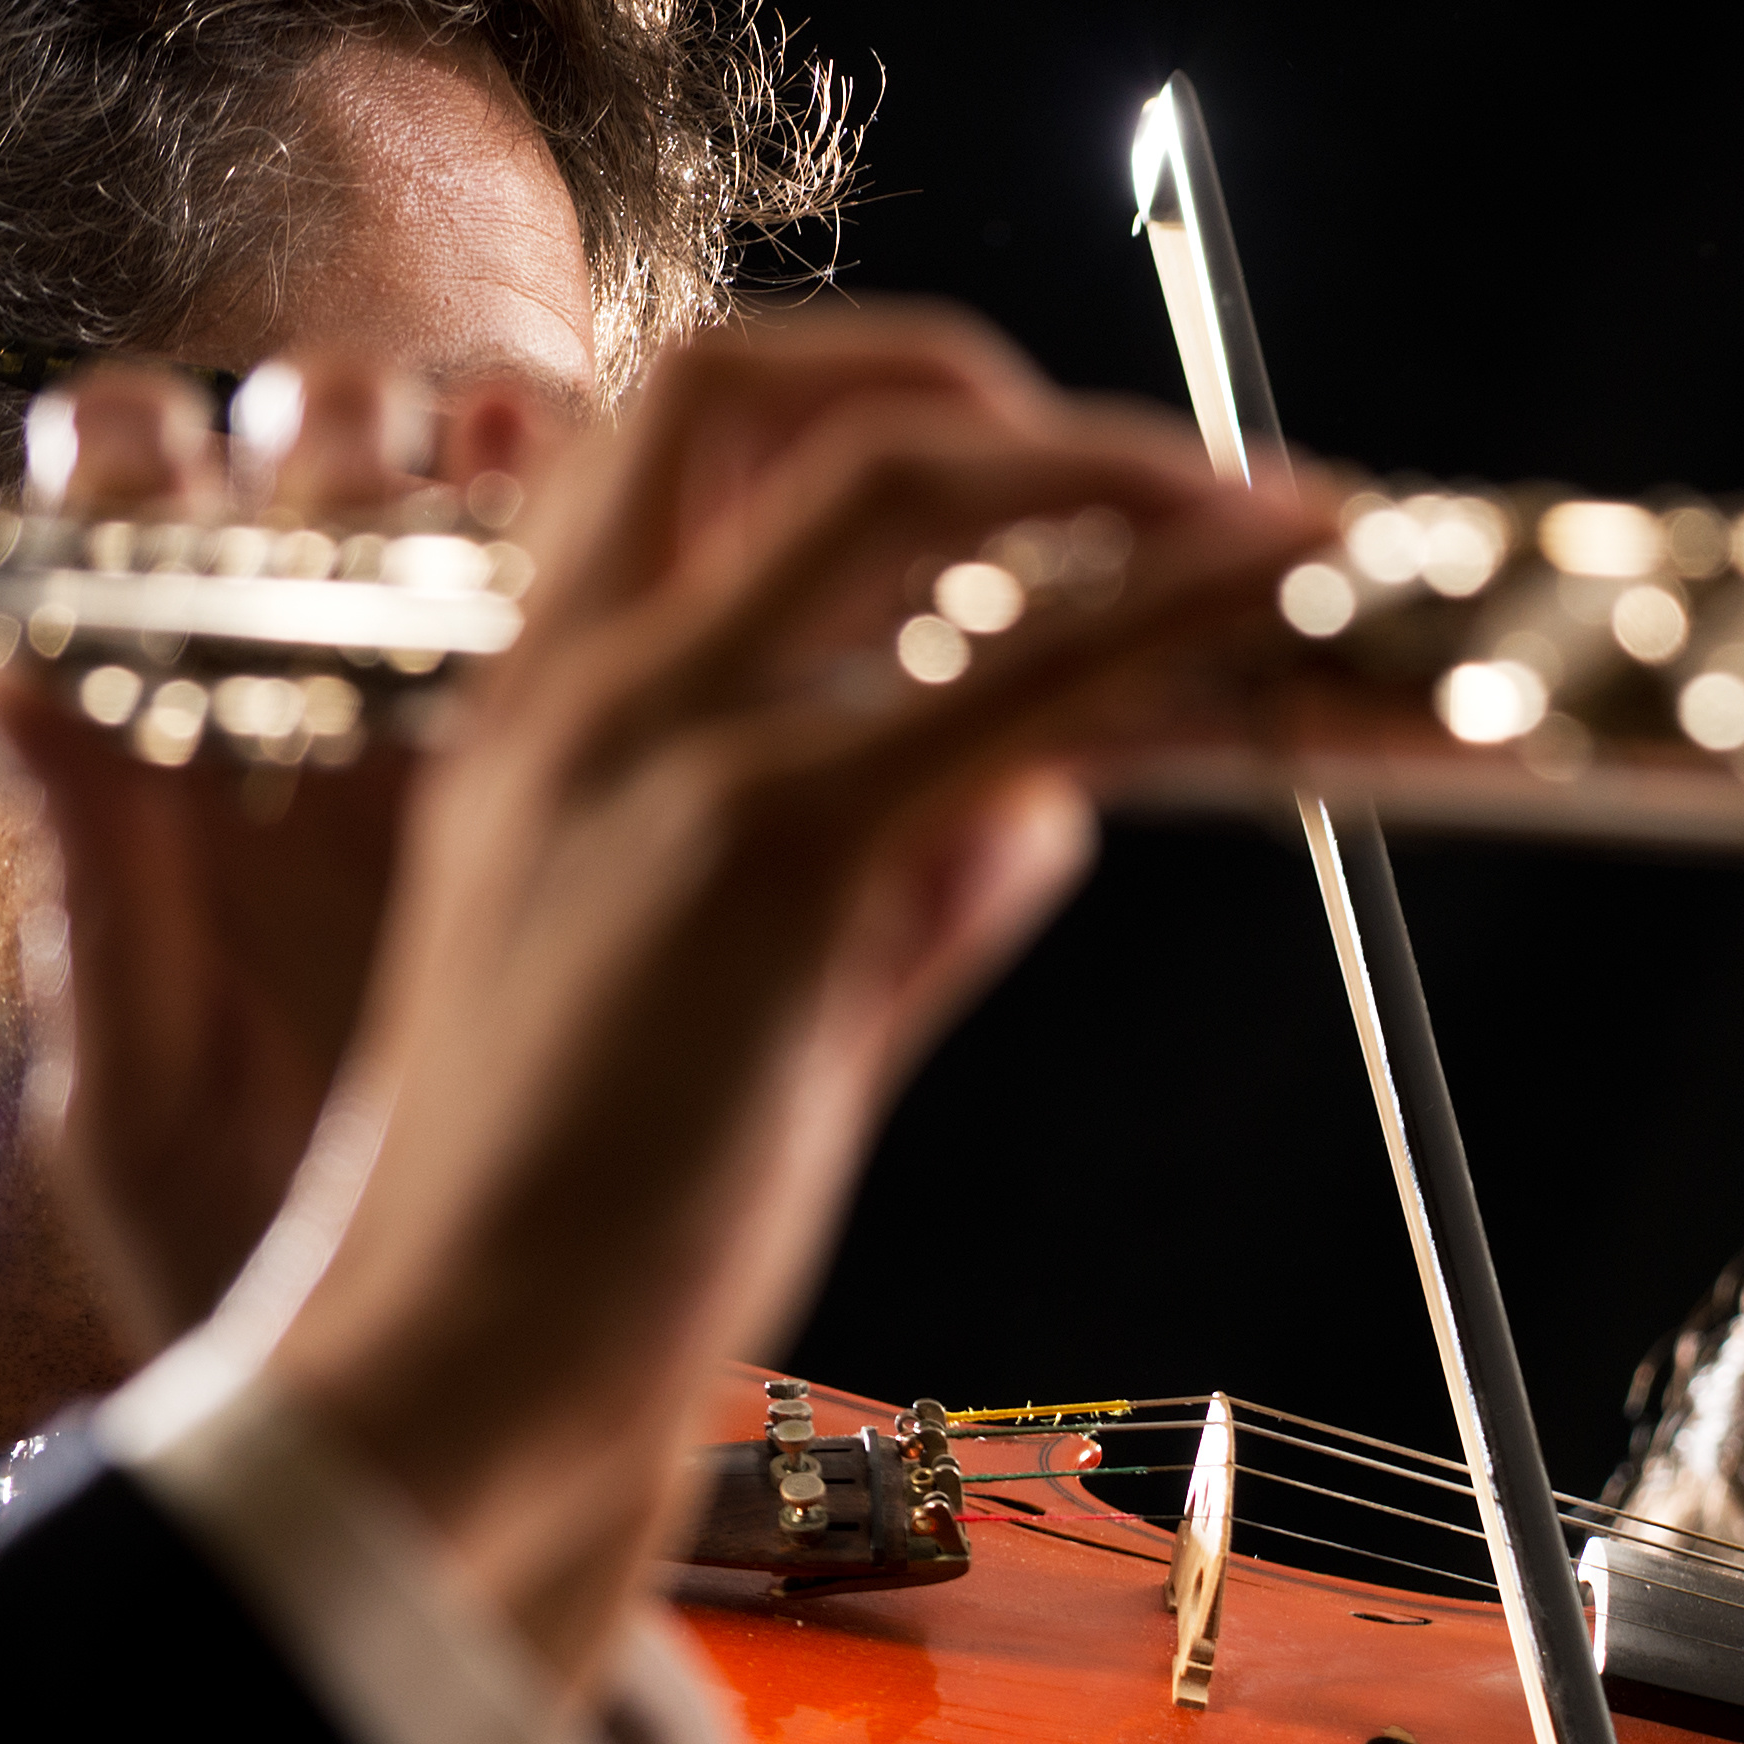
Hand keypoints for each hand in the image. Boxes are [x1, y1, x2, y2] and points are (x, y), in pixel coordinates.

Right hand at [8, 305, 1345, 1685]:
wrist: (463, 1362)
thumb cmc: (588, 1226)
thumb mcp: (754, 1009)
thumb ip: (899, 890)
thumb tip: (1049, 801)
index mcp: (537, 710)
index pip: (663, 431)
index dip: (851, 392)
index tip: (1016, 440)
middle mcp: (585, 689)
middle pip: (762, 387)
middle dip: (981, 381)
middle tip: (1162, 459)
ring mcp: (671, 750)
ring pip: (911, 489)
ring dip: (1120, 470)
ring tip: (1279, 510)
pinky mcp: (775, 851)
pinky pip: (1015, 679)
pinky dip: (1170, 613)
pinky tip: (1276, 595)